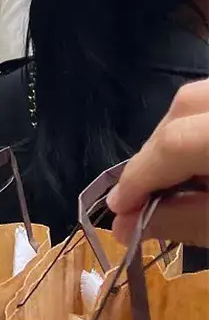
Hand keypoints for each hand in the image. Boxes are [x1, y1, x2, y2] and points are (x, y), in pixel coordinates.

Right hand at [107, 80, 208, 247]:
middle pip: (186, 106)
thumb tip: (122, 223)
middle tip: (143, 193)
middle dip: (157, 150)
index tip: (119, 209)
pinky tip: (202, 159)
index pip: (177, 143)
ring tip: (174, 177)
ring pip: (201, 96)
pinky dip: (200, 126)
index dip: (140, 175)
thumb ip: (178, 220)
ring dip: (178, 133)